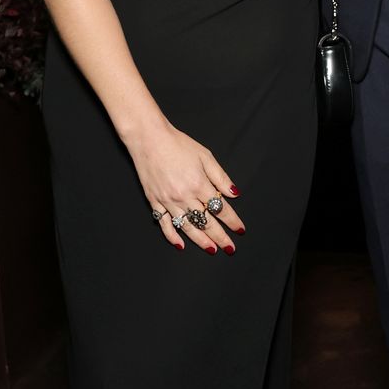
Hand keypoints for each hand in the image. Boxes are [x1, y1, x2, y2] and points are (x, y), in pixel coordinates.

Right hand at [127, 119, 244, 252]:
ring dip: (201, 240)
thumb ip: (220, 177)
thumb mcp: (205, 156)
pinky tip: (181, 245)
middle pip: (206, 222)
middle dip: (220, 237)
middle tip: (230, 248)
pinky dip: (172, 236)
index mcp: (199, 184)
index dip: (232, 221)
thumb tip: (234, 194)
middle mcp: (184, 196)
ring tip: (212, 250)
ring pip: (187, 227)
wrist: (149, 139)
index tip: (240, 230)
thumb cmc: (178, 144)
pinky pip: (164, 223)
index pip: (220, 208)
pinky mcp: (155, 201)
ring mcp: (168, 201)